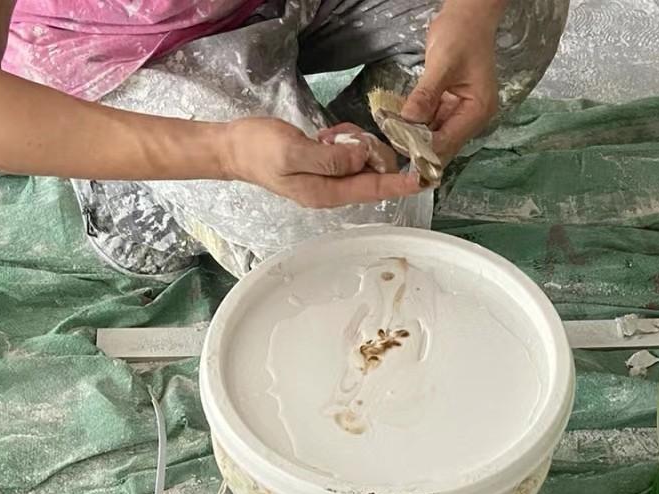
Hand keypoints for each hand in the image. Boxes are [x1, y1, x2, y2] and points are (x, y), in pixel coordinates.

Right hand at [223, 116, 420, 207]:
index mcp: (326, 193)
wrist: (234, 148)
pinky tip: (327, 135)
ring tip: (329, 134)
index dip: (399, 184)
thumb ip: (330, 158)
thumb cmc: (259, 150)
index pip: (372, 191)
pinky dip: (345, 141)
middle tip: (345, 135)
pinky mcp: (324, 166)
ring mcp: (328, 180)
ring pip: (362, 162)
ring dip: (355, 144)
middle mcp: (332, 191)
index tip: (423, 178)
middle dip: (371, 153)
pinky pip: (348, 154)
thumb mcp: (293, 151)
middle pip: (371, 176)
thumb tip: (362, 158)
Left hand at [401, 0, 502, 161]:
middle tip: (391, 142)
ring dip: (415, 136)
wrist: (467, 16)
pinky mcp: (450, 109)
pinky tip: (399, 123)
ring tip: (392, 133)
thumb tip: (408, 120)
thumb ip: (426, 94)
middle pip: (443, 145)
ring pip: (435, 137)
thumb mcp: (442, 63)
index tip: (398, 144)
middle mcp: (473, 119)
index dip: (424, 147)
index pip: (448, 141)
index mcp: (478, 111)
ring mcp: (462, 115)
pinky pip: (431, 123)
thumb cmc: (461, 34)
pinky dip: (416, 124)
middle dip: (419, 145)